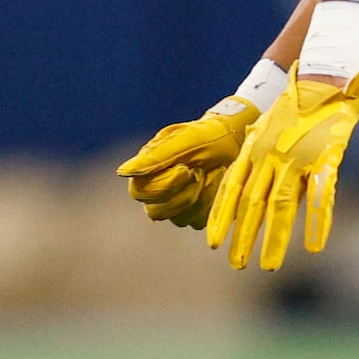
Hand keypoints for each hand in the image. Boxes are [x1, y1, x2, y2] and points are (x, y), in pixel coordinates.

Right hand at [117, 95, 258, 229]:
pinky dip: (212, 204)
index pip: (140, 193)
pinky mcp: (197, 214)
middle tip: (200, 173)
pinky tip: (217, 185)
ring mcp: (177, 206)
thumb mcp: (182, 140)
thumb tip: (123, 172)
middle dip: (184, 195)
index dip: (163, 186)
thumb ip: (153, 157)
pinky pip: (200, 222)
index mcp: (146, 171)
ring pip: (180, 219)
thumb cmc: (206, 136)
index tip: (186, 168)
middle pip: (156, 212)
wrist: (234, 142)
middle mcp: (156, 192)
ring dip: (201, 198)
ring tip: (212, 175)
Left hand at [204, 71, 358, 270]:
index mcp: (253, 150)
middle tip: (236, 264)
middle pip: (254, 204)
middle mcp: (270, 157)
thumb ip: (256, 157)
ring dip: (276, 238)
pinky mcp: (326, 158)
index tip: (212, 241)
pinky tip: (315, 246)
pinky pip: (320, 195)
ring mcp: (297, 158)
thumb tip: (241, 182)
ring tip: (269, 266)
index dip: (222, 216)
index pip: (232, 189)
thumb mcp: (265, 129)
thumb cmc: (292, 107)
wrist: (320, 79)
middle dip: (245, 236)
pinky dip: (318, 221)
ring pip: (282, 205)